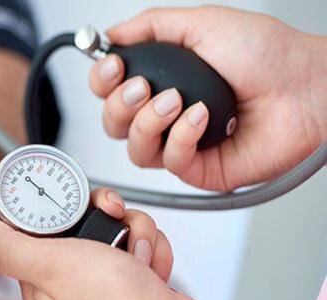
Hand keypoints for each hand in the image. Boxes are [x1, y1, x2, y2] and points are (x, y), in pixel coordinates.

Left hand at [0, 188, 272, 299]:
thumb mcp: (53, 266)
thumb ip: (10, 246)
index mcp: (39, 278)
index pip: (37, 223)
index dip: (59, 204)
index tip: (80, 201)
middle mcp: (68, 278)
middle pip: (81, 218)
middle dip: (107, 215)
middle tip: (117, 221)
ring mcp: (101, 278)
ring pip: (114, 225)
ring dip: (135, 233)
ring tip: (138, 256)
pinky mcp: (129, 277)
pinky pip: (137, 242)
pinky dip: (150, 249)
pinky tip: (150, 268)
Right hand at [89, 6, 326, 190]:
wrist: (305, 88)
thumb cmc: (267, 55)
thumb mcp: (203, 23)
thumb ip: (152, 25)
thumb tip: (112, 34)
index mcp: (162, 80)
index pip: (110, 90)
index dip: (102, 81)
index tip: (114, 66)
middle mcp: (165, 114)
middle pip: (113, 123)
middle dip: (121, 104)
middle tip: (145, 86)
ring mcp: (180, 142)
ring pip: (135, 148)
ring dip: (148, 122)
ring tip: (176, 101)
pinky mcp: (198, 167)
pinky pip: (169, 161)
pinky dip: (181, 137)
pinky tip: (202, 118)